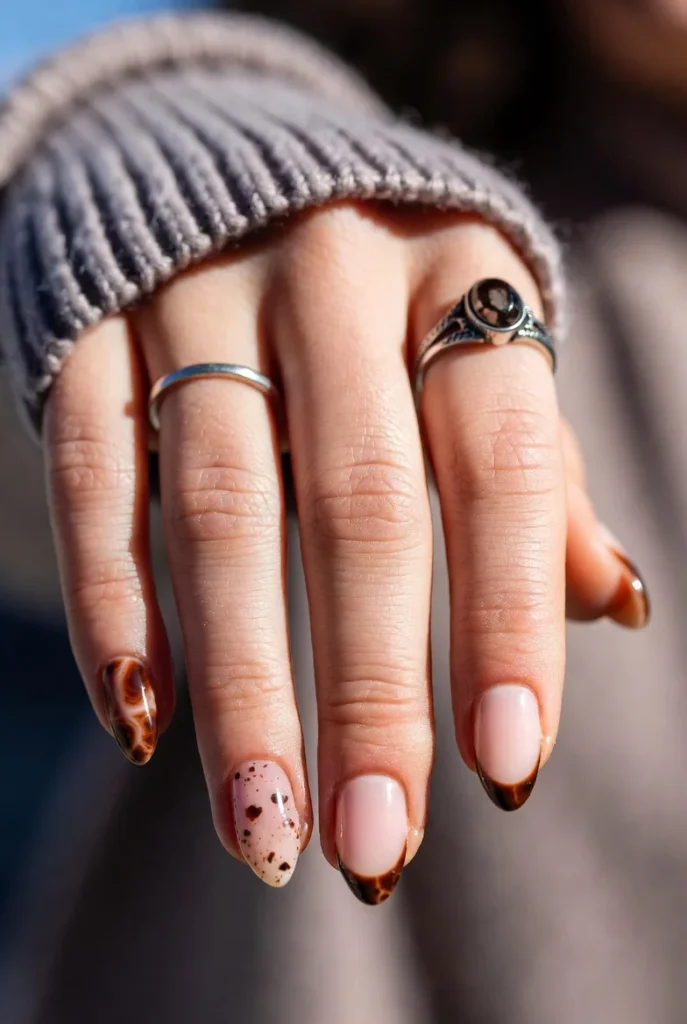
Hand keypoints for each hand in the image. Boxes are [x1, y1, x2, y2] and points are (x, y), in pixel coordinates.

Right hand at [43, 202, 648, 902]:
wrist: (217, 152)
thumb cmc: (379, 289)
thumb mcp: (476, 340)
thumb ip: (538, 468)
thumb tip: (614, 605)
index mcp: (458, 276)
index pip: (502, 463)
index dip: (509, 616)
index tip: (505, 766)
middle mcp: (334, 275)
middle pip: (359, 506)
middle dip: (369, 690)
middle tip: (376, 846)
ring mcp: (198, 292)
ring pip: (220, 508)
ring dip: (241, 683)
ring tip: (261, 827)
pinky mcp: (89, 326)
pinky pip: (95, 475)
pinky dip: (114, 603)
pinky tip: (142, 721)